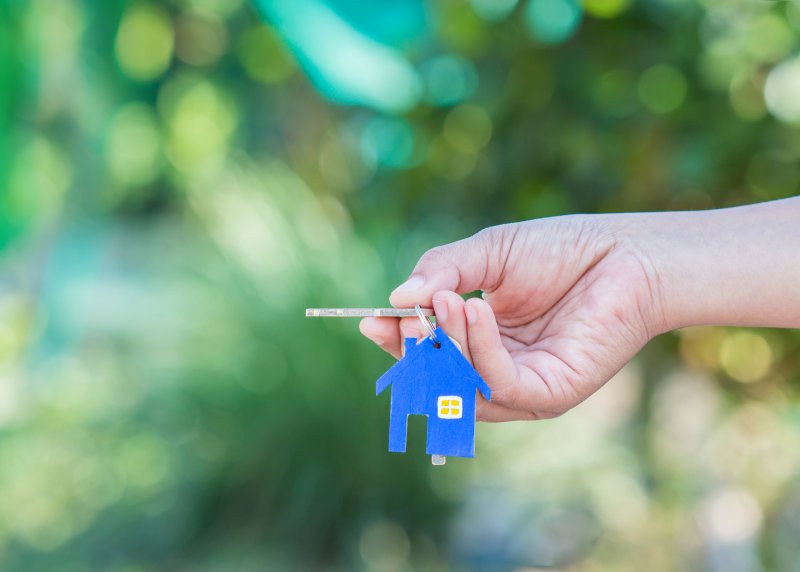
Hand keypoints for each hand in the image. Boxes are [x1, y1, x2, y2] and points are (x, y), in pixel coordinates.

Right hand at [360, 215, 665, 421]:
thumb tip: (396, 297)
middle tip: (404, 318)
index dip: (398, 340)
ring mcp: (524, 386)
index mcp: (482, 339)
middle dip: (416, 349)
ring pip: (465, 386)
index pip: (430, 351)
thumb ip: (444, 271)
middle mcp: (500, 368)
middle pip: (439, 378)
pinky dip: (481, 351)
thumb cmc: (562, 250)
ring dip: (448, 345)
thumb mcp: (489, 253)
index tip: (371, 319)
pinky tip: (476, 310)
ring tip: (447, 301)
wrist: (625, 252)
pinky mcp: (551, 393)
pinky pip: (501, 385)